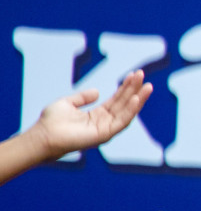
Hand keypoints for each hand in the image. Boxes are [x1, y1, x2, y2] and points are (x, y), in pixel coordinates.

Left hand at [31, 71, 152, 158]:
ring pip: (127, 112)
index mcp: (96, 115)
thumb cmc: (51, 122)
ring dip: (138, 99)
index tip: (133, 74)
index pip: (116, 99)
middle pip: (124, 103)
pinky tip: (136, 98)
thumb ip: (82, 97)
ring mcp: (106, 129)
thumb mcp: (67, 103)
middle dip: (134, 89)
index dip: (125, 87)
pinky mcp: (105, 134)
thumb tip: (98, 91)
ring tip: (147, 86)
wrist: (43, 136)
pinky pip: (122, 121)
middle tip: (142, 74)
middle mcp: (104, 122)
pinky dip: (131, 110)